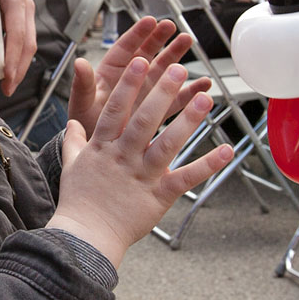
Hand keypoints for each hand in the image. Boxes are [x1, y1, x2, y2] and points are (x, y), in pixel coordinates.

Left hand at [0, 0, 36, 96]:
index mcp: (15, 1)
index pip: (17, 36)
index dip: (13, 60)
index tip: (6, 80)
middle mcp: (25, 6)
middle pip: (28, 45)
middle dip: (19, 70)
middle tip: (7, 89)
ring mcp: (27, 9)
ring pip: (29, 43)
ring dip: (20, 65)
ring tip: (8, 82)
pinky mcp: (24, 12)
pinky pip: (25, 37)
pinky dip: (18, 54)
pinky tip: (6, 66)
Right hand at [49, 58, 232, 266]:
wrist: (86, 239)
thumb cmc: (79, 203)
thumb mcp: (71, 166)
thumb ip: (74, 142)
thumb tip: (72, 124)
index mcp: (102, 147)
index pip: (115, 109)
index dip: (129, 84)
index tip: (140, 60)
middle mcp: (123, 158)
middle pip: (143, 120)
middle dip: (161, 93)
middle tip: (178, 69)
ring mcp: (142, 177)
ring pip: (167, 144)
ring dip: (188, 121)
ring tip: (205, 99)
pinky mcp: (159, 196)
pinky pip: (186, 178)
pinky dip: (208, 165)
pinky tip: (227, 150)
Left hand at [68, 16, 211, 137]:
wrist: (97, 152)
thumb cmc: (85, 123)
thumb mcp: (82, 103)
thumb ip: (83, 84)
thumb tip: (78, 63)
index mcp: (111, 72)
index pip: (125, 47)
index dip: (138, 34)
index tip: (150, 21)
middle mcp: (131, 79)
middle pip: (148, 52)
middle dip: (159, 38)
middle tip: (171, 26)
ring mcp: (146, 93)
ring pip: (164, 70)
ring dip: (176, 56)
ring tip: (188, 41)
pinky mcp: (159, 110)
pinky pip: (177, 98)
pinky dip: (191, 91)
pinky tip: (203, 84)